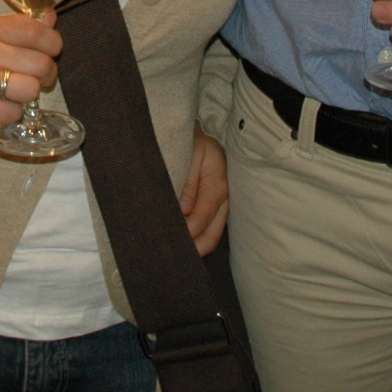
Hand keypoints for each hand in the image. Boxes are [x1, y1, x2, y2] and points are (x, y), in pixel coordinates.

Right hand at [0, 11, 61, 138]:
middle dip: (47, 75)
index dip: (53, 43)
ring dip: (28, 96)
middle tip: (37, 79)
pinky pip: (14, 113)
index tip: (51, 52)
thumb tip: (51, 16)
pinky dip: (12, 114)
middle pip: (40, 64)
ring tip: (16, 94)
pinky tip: (0, 107)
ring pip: (30, 90)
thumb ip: (23, 28)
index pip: (35, 30)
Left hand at [181, 131, 228, 254]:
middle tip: (170, 258)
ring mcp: (223, 205)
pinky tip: (181, 244)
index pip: (202, 218)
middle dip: (193, 250)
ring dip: (194, 247)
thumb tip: (184, 211)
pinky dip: (196, 239)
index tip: (167, 239)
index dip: (185, 232)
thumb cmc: (193, 141)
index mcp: (218, 184)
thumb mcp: (189, 153)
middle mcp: (225, 199)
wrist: (203, 134)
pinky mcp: (217, 207)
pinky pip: (209, 229)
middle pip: (211, 235)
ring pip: (211, 236)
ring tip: (173, 256)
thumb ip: (187, 182)